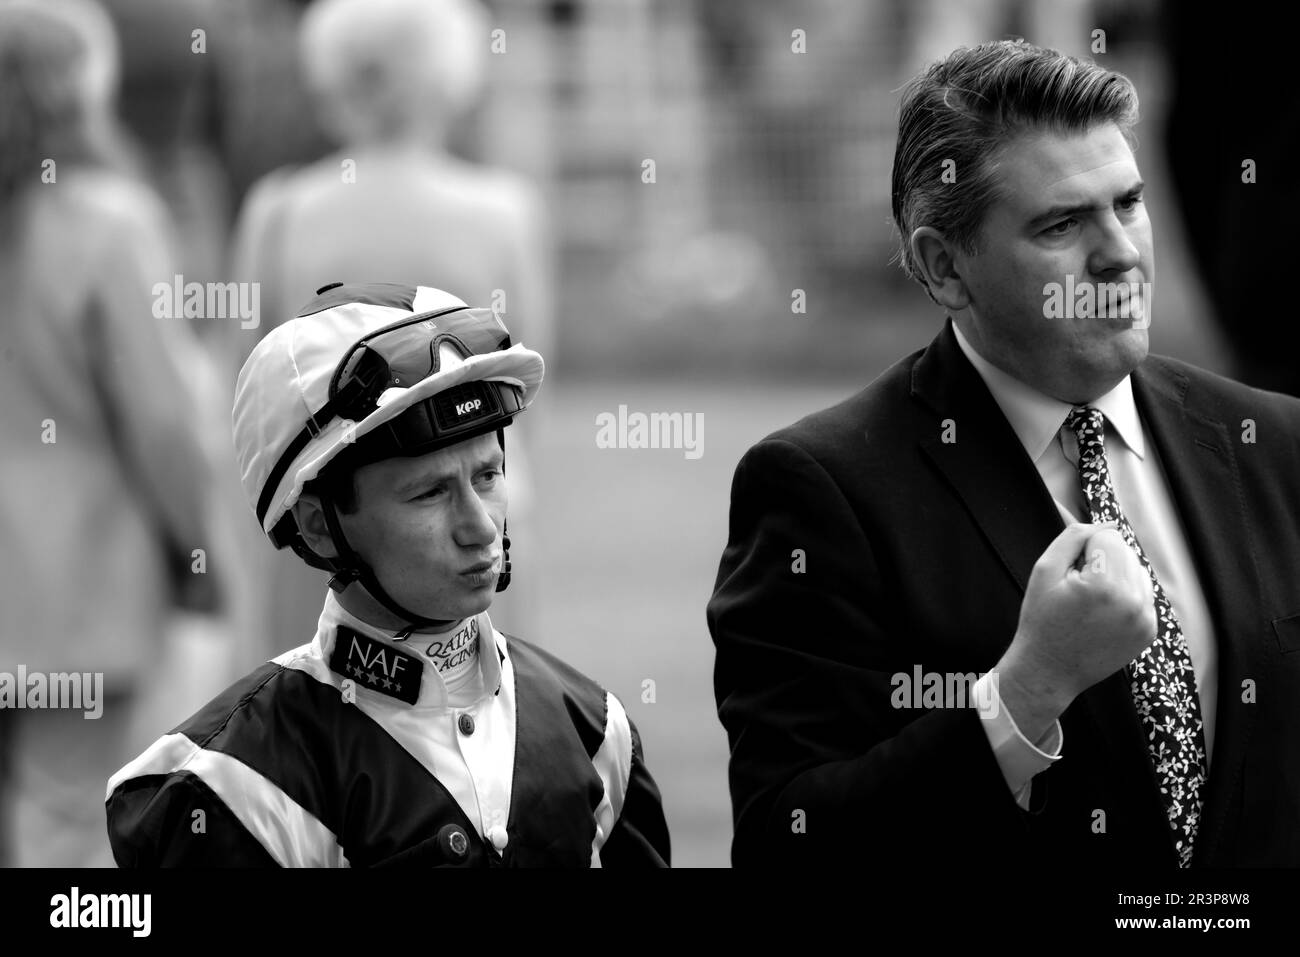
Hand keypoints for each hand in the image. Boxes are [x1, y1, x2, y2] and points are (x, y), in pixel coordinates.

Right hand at [994, 522, 1156, 739]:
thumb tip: (1105, 523)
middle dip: (1103, 561)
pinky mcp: (1150, 630)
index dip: (1084, 549)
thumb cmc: (1041, 621)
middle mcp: (1132, 601)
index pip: (1108, 536)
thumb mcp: (1044, 570)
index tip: (1071, 572)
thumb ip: (1074, 537)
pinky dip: (1126, 595)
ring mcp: (1145, 618)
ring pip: (1137, 571)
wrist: (1049, 670)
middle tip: (1079, 588)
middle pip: (1125, 551)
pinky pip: (1143, 594)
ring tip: (1092, 600)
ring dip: (1117, 575)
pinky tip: (1104, 612)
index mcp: (1104, 585)